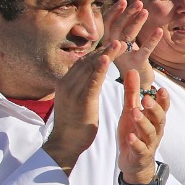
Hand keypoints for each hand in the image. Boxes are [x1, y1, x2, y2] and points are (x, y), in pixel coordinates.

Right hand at [43, 41, 124, 173]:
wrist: (65, 144)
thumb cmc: (73, 124)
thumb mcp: (75, 101)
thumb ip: (80, 88)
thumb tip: (87, 79)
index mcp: (65, 83)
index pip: (82, 63)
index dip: (98, 53)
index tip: (112, 45)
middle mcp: (66, 84)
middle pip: (87, 61)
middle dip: (104, 50)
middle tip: (120, 41)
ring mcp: (72, 91)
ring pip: (90, 68)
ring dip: (106, 54)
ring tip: (119, 44)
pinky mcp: (81, 100)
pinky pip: (92, 81)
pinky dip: (100, 69)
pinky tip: (108, 58)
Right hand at [102, 0, 159, 83]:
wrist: (136, 86)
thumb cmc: (131, 62)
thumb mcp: (124, 46)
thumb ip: (123, 31)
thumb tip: (128, 11)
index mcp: (108, 44)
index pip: (108, 24)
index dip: (115, 11)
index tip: (124, 0)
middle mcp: (112, 50)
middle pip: (117, 27)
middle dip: (127, 13)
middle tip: (137, 2)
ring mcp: (123, 57)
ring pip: (128, 36)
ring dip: (137, 22)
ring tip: (145, 11)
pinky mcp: (136, 64)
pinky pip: (144, 50)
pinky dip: (152, 39)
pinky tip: (159, 30)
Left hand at [116, 68, 169, 184]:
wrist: (134, 162)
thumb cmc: (134, 133)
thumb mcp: (131, 111)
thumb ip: (132, 93)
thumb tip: (133, 71)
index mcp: (154, 119)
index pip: (163, 107)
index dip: (163, 99)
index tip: (161, 89)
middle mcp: (155, 130)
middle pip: (159, 119)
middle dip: (154, 109)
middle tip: (146, 99)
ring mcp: (148, 143)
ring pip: (150, 133)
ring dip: (143, 123)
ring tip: (135, 113)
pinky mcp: (140, 154)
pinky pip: (140, 148)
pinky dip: (136, 143)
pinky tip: (130, 137)